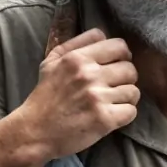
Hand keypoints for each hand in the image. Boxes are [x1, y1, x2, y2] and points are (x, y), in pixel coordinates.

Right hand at [13, 29, 138, 160]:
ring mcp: (97, 97)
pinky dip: (124, 115)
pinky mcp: (104, 119)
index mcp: (77, 58)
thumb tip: (102, 34)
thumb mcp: (51, 62)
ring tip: (110, 104)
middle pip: (130, 70)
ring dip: (125, 99)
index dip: (122, 57)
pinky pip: (131, 111)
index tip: (114, 67)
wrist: (33, 133)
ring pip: (133, 91)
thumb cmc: (44, 97)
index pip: (120, 46)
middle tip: (111, 89)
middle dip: (124, 80)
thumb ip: (76, 43)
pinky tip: (110, 117)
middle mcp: (89, 75)